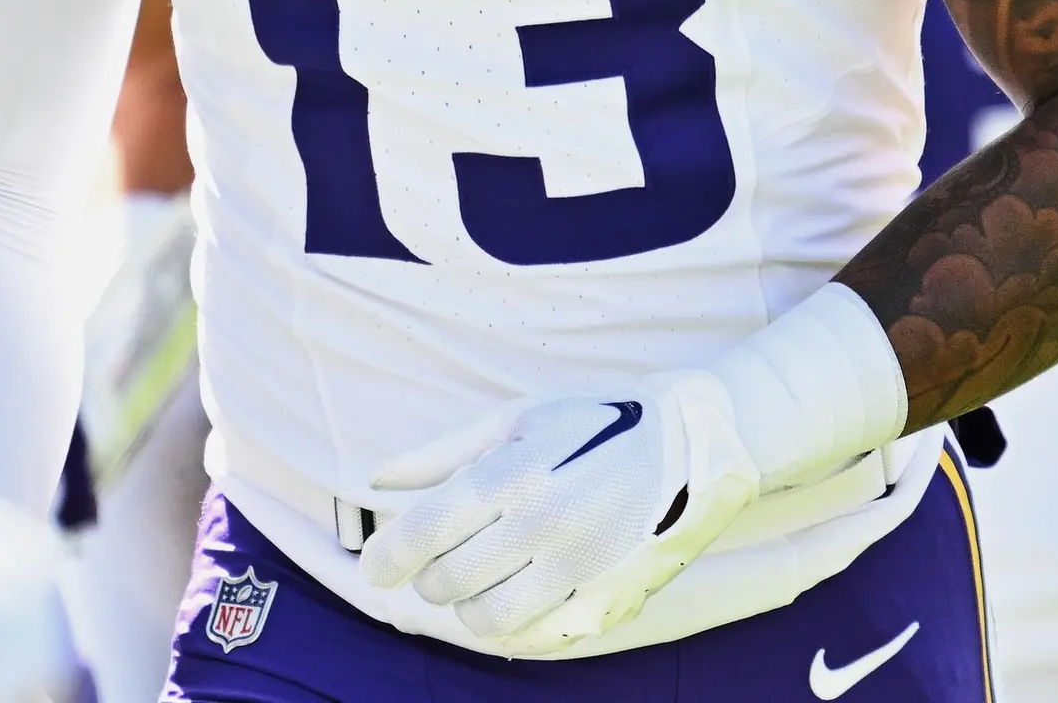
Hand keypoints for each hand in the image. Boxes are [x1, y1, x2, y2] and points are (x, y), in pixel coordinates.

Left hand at [360, 373, 759, 653]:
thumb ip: (441, 454)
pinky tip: (514, 593)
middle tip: (436, 559)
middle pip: (448, 582)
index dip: (387, 555)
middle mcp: (541, 526)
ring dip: (465, 605)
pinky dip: (509, 623)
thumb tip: (376, 481)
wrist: (686, 448)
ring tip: (476, 577)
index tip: (371, 567)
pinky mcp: (602, 601)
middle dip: (428, 575)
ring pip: (485, 620)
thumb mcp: (516, 419)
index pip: (426, 530)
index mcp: (514, 474)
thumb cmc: (590, 424)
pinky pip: (531, 638)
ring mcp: (574, 570)